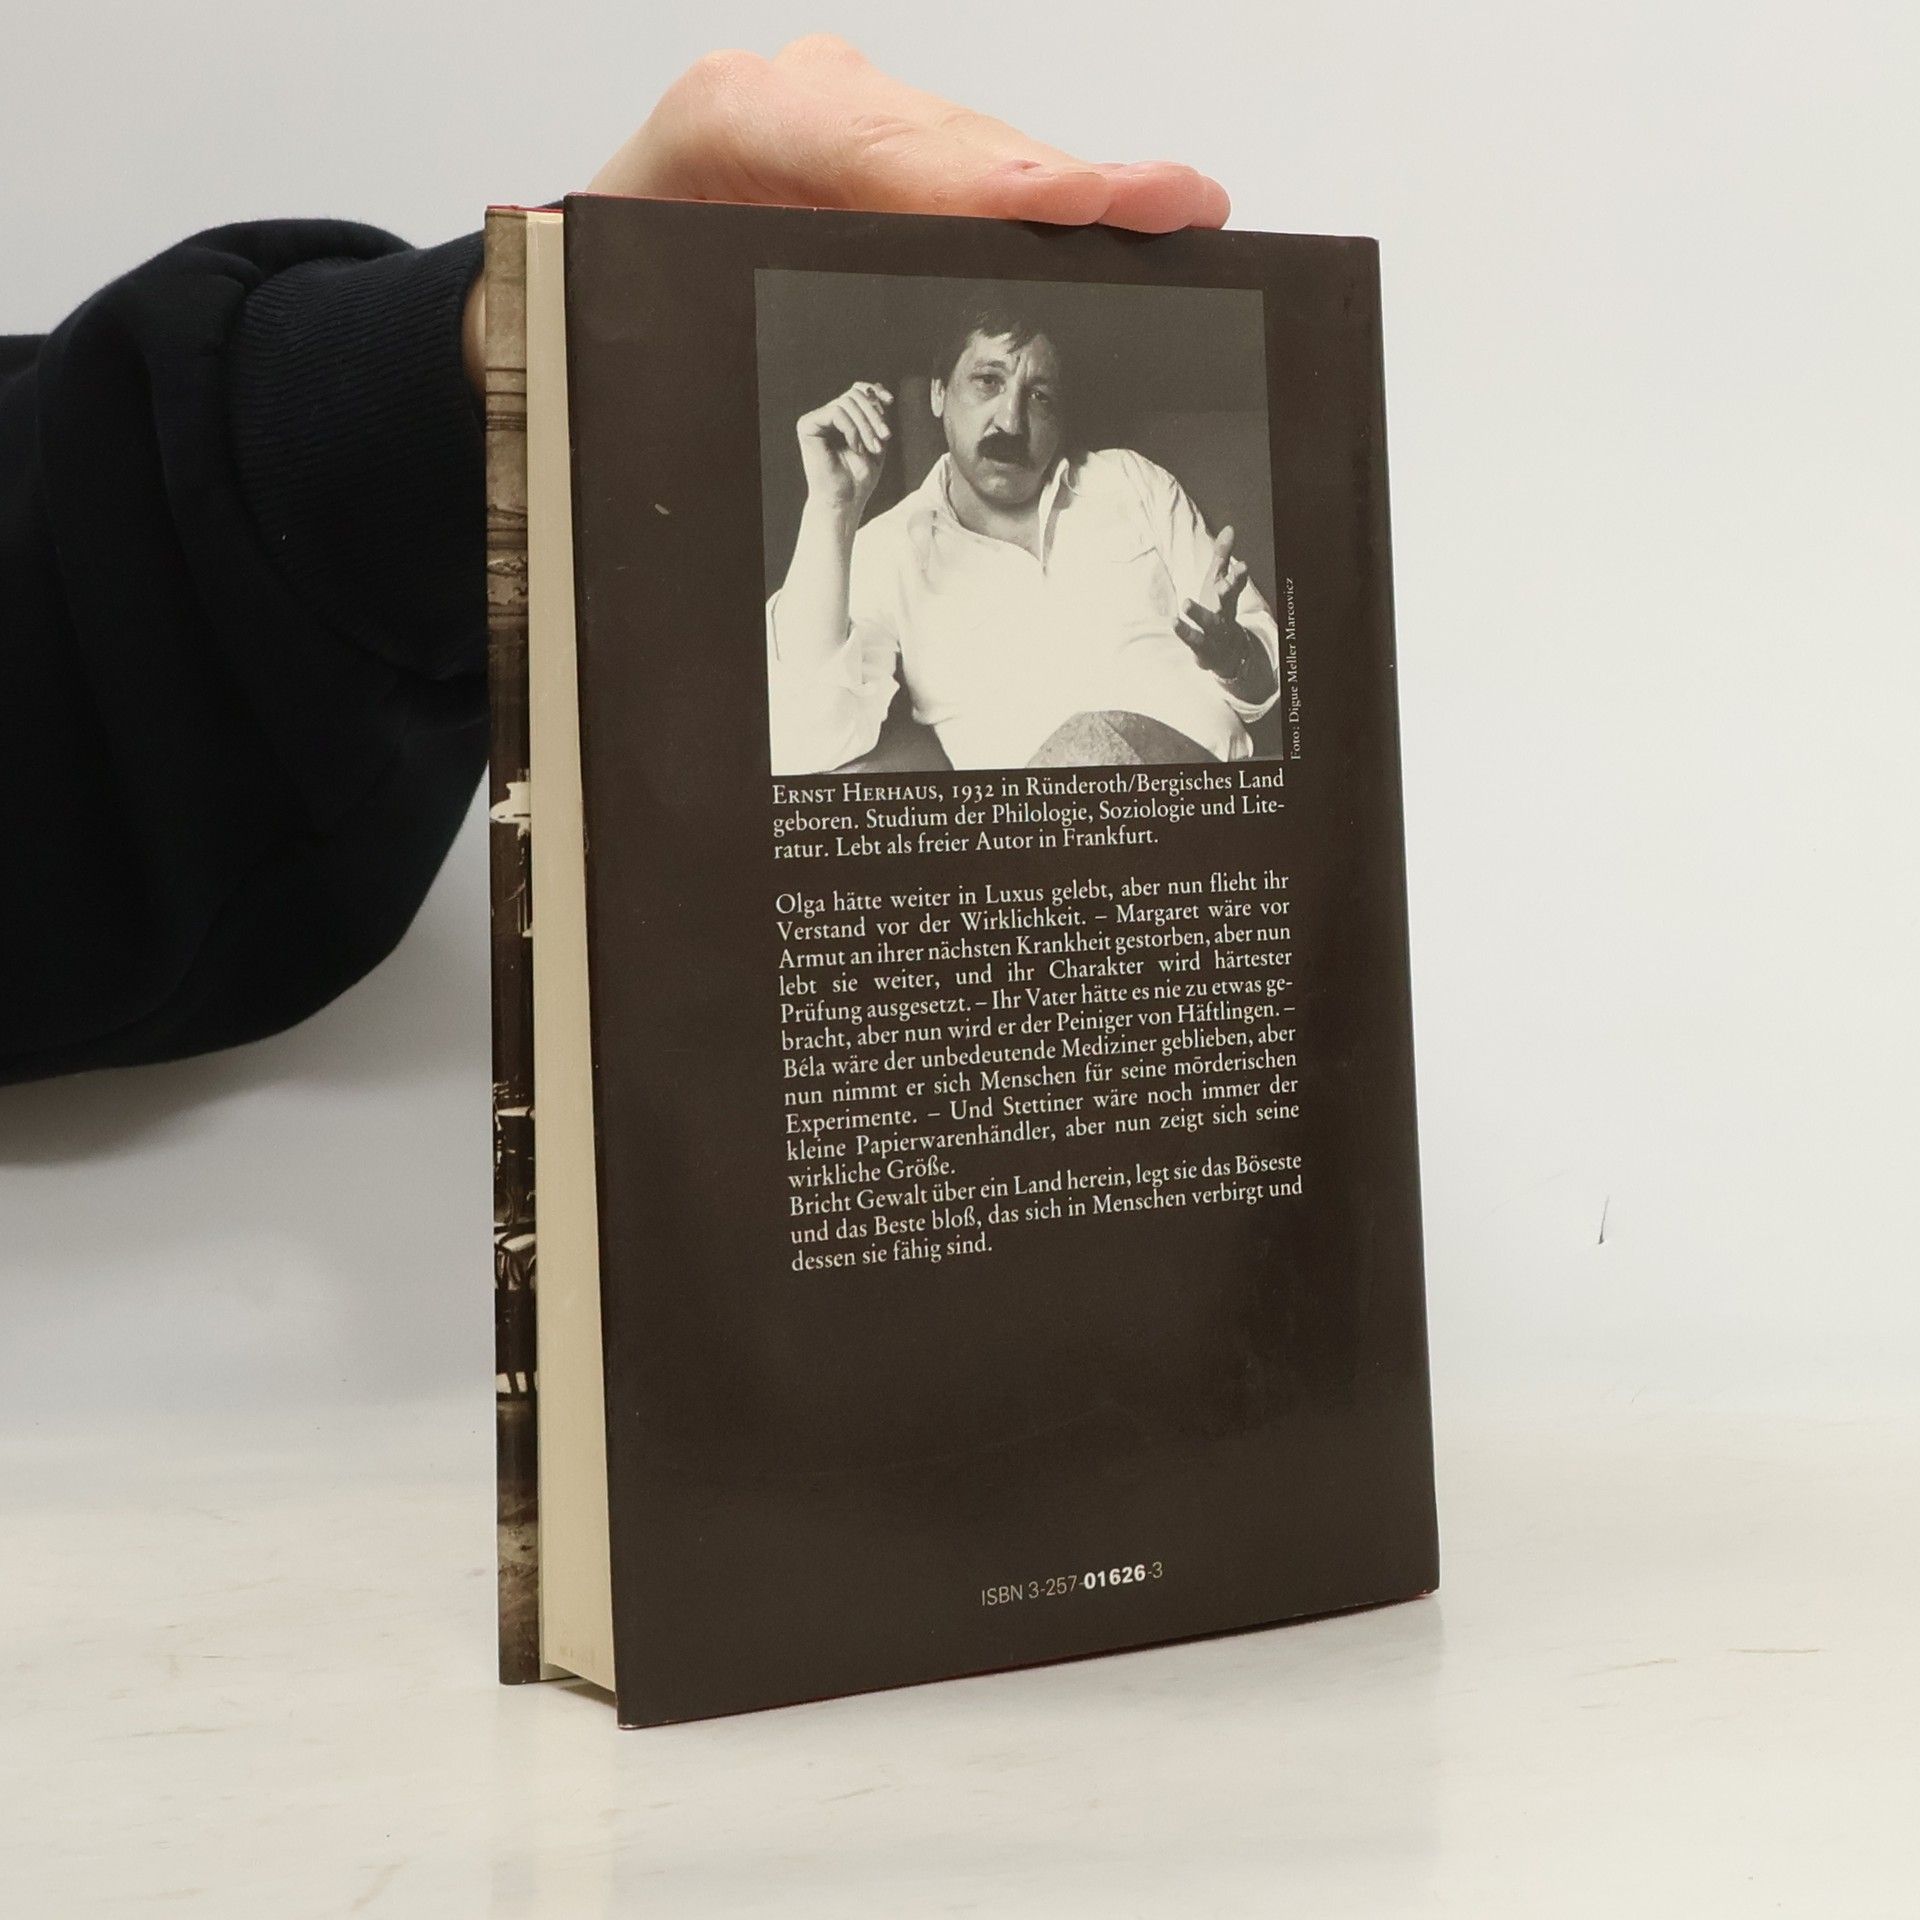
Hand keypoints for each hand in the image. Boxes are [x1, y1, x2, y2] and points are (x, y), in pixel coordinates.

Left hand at [463, 37, 1231, 385]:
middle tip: (1167, 203)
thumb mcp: (637, 331)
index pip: (871, 144)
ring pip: (972, 155)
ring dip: (1068, 195)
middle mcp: (792, 100)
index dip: (975, 177)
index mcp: (724, 127)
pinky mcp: (877, 148)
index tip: (1062, 201)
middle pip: (949, 145)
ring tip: (1171, 207)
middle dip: (1055, 183)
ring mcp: (843, 116)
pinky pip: (971, 174)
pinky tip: (1119, 211)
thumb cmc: (601, 314)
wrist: (572, 297)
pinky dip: (1044, 204)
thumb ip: (726, 346)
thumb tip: (798, 412)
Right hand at [797, 380, 892, 516]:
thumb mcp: (876, 439)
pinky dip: (852, 428)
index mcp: (841, 418)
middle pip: (854, 395)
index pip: (857, 390)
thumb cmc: (859, 477)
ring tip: (873, 448)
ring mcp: (816, 420)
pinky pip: (835, 411)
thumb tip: (876, 385)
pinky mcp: (807, 425)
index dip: (874, 391)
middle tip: (885, 438)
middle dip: (874, 415)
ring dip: (866, 425)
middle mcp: (826, 416)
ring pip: (847, 402)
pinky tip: (856, 447)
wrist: (845, 501)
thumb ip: (876, 414)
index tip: (890, 400)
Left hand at [1175, 526, 1254, 675]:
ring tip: (1186, 603)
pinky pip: (1194, 641)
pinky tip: (1174, 622)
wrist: (1226, 653)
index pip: (1237, 585)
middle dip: (1227, 593)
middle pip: (1228, 604)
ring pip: (1210, 624)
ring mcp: (1215, 634)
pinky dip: (1185, 633)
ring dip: (1199, 615)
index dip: (1239, 576)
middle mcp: (1225, 614)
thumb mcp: (1219, 581)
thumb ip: (1223, 555)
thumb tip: (1230, 527)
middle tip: (1224, 584)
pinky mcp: (1203, 649)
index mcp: (1229, 598)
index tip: (1242, 566)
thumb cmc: (1220, 610)